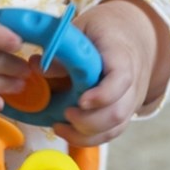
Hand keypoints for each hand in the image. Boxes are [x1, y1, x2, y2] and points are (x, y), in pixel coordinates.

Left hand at [53, 0, 169, 146]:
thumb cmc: (103, 32)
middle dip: (88, 122)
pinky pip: (110, 133)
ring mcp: (130, 101)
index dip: (103, 94)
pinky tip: (66, 131)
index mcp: (122, 56)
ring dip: (85, 135)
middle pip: (118, 112)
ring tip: (59, 126)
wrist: (130, 36)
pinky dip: (87, 138)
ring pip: (115, 128)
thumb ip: (64, 50)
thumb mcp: (82, 31)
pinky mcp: (123, 113)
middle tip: (64, 114)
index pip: (121, 79)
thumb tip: (37, 66)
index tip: (81, 101)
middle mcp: (132, 83)